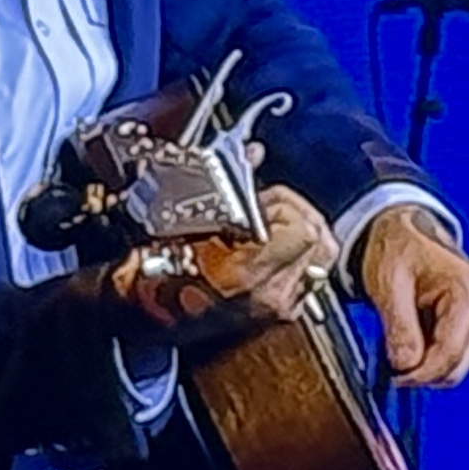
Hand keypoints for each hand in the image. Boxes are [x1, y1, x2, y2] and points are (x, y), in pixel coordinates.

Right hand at [114, 184, 333, 348]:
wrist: (146, 315)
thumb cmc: (156, 274)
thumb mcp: (188, 225)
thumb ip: (231, 190)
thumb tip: (254, 154)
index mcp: (250, 274)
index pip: (305, 231)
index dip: (286, 205)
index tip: (261, 201)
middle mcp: (272, 295)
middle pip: (322, 242)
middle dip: (299, 217)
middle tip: (268, 213)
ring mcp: (280, 307)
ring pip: (322, 259)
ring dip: (304, 235)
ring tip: (270, 229)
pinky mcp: (282, 314)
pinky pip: (311, 276)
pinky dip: (302, 256)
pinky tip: (275, 249)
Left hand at [357, 201, 468, 387]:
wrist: (406, 232)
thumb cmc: (397, 250)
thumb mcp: (387, 285)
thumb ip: (399, 328)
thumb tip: (406, 366)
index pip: (450, 354)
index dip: (419, 374)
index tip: (393, 376)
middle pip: (458, 366)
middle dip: (423, 372)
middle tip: (392, 364)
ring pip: (459, 365)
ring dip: (428, 364)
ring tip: (403, 340)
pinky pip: (458, 355)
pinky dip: (434, 355)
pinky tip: (418, 335)